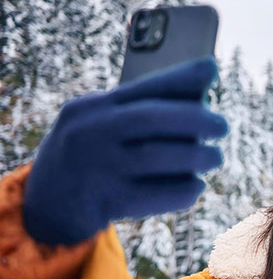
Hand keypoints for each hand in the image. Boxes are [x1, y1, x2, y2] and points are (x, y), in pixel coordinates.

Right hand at [23, 57, 228, 244]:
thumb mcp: (104, 124)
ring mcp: (95, 169)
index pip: (141, 86)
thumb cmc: (92, 155)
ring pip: (156, 157)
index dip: (180, 76)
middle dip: (194, 119)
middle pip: (150, 118)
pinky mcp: (103, 203)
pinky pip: (153, 196)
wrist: (44, 208)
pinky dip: (182, 190)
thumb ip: (148, 105)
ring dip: (196, 156)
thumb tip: (207, 77)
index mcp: (91, 107)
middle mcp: (89, 133)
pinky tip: (196, 186)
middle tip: (223, 126)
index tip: (213, 70)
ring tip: (215, 157)